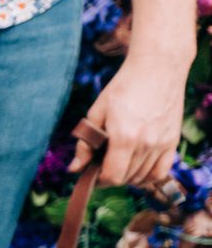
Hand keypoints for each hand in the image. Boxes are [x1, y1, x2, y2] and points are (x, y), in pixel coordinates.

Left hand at [71, 52, 190, 190]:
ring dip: (127, 176)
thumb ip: (85, 145)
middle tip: (103, 163)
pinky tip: (136, 167)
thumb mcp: (96, 113)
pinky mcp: (173, 140)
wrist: (157, 67)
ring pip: (142, 177)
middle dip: (110, 176)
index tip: (92, 171)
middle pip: (126, 178)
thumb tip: (74, 170)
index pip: (112, 177)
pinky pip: (160, 172)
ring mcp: (162, 143)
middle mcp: (146, 144)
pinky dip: (147, 175)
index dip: (99, 179)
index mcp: (124, 138)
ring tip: (119, 161)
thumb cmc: (123, 88)